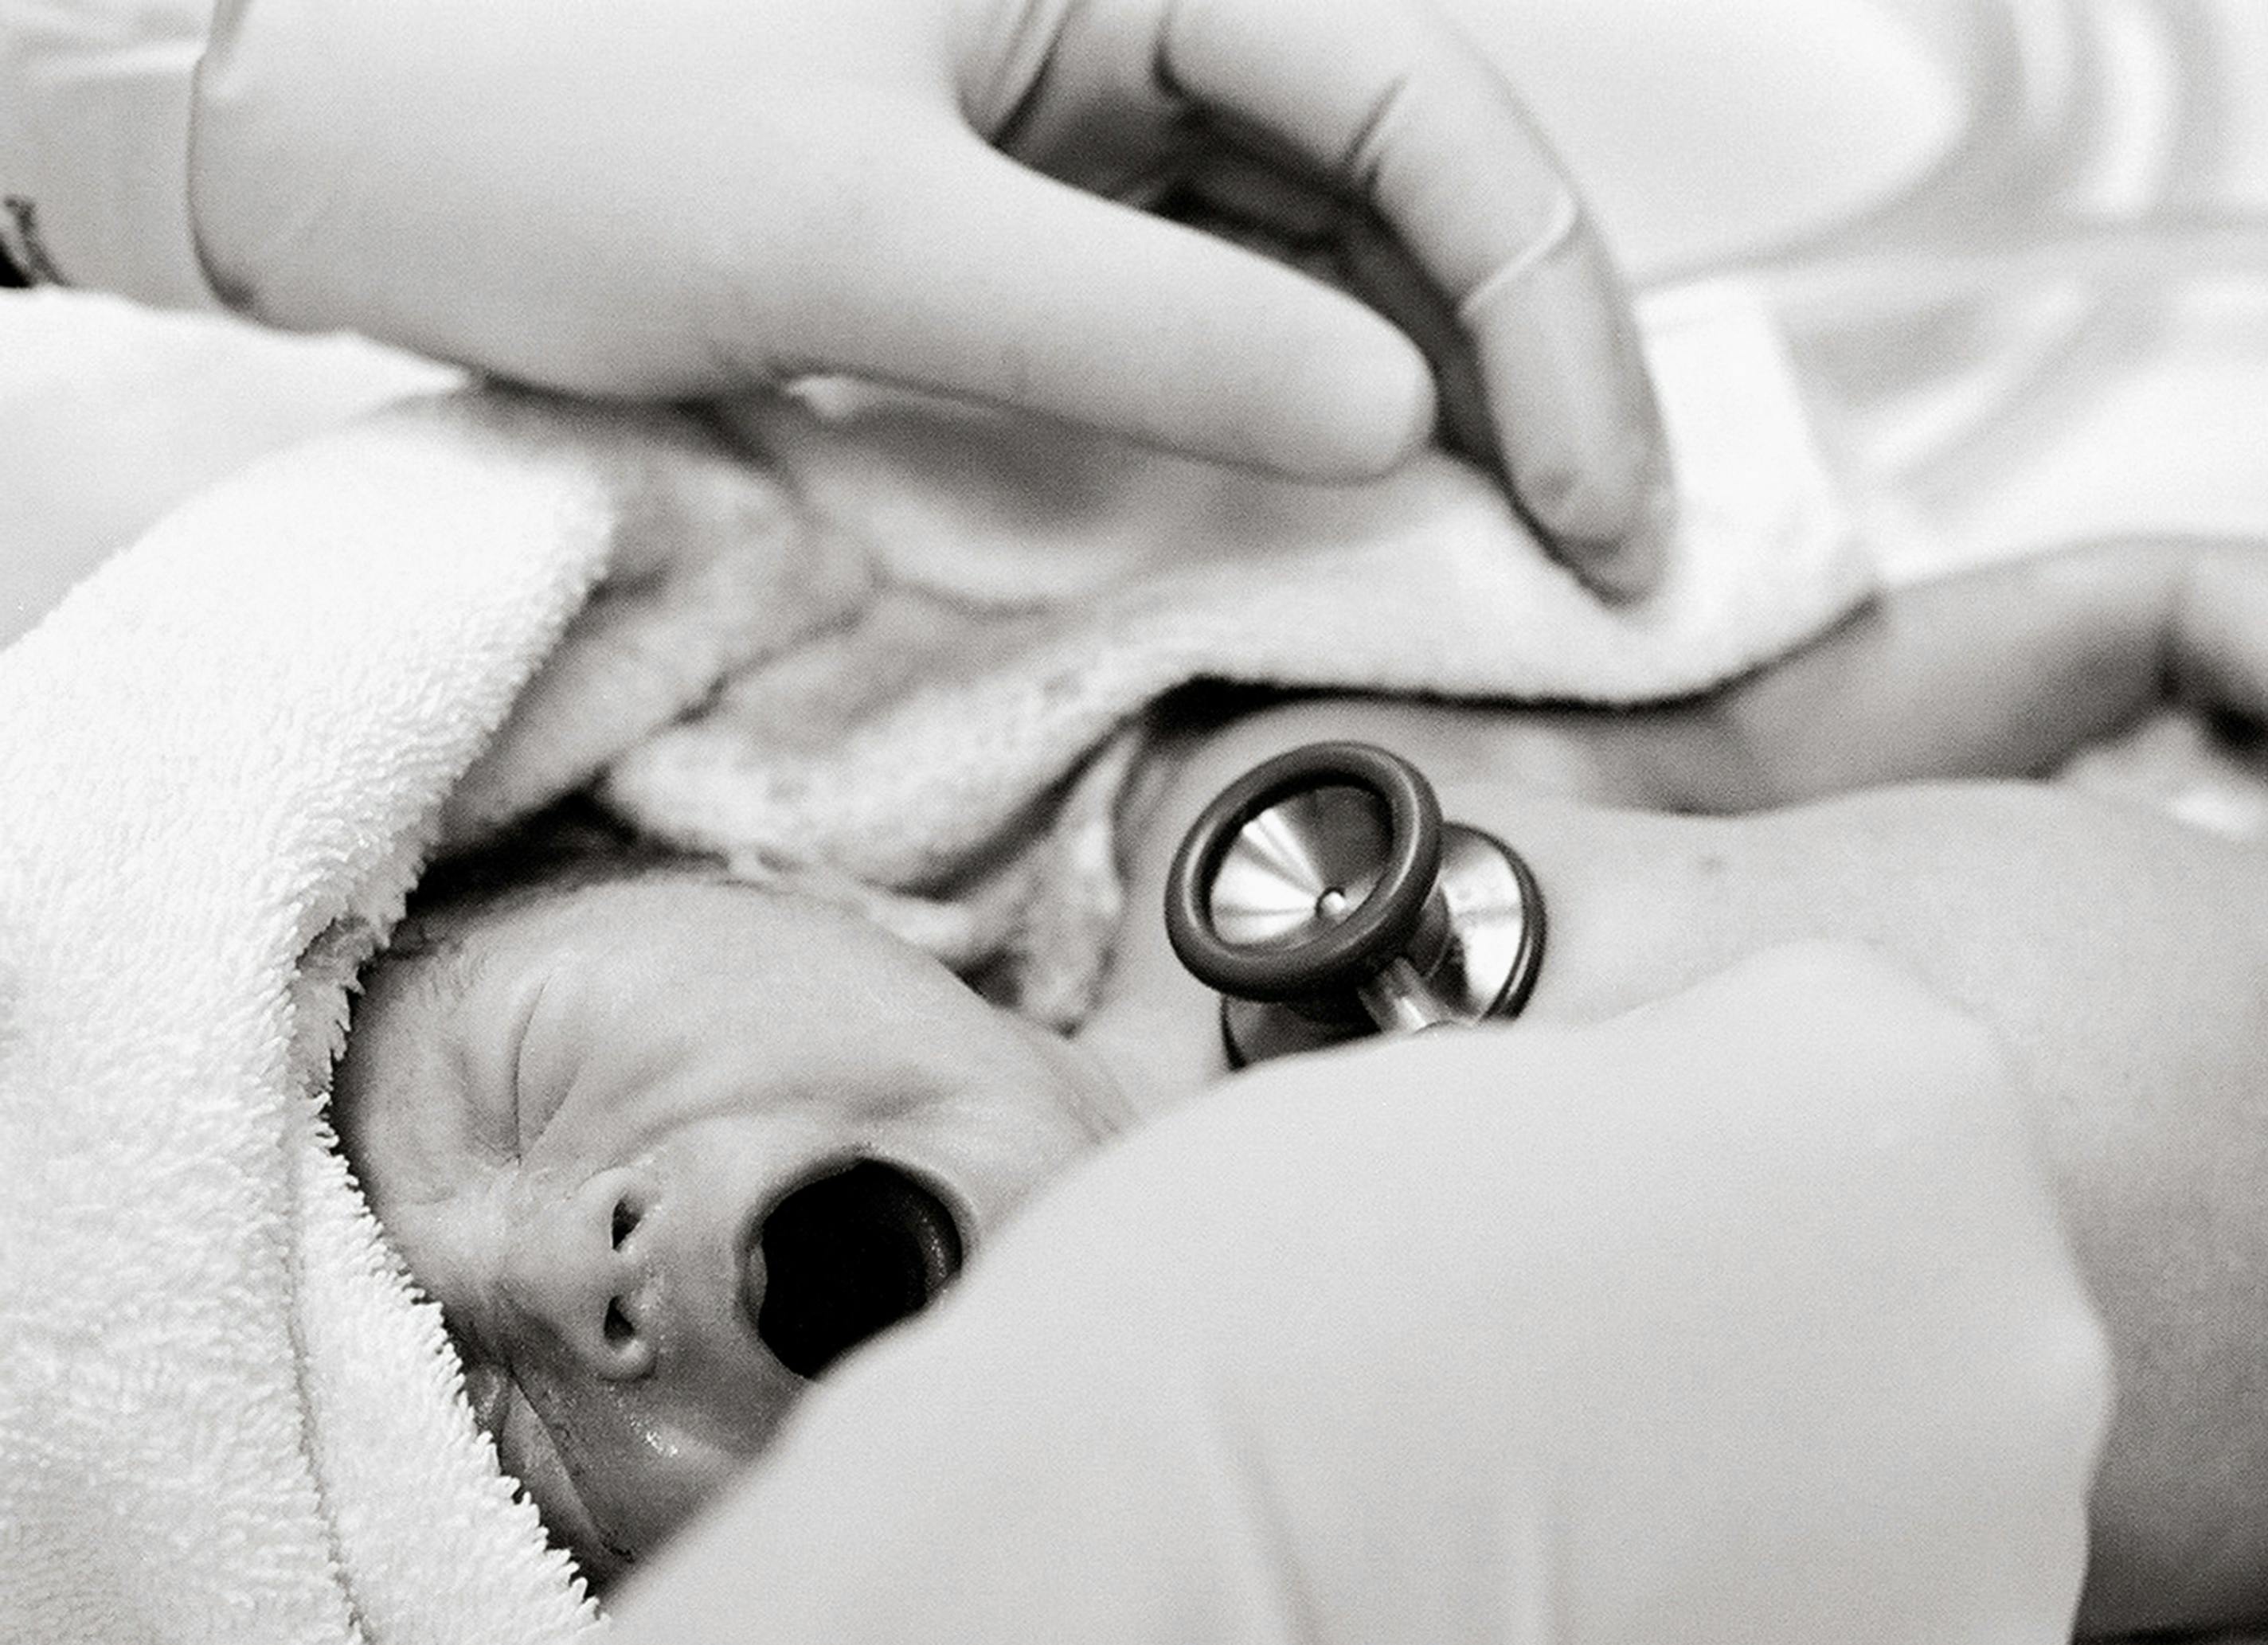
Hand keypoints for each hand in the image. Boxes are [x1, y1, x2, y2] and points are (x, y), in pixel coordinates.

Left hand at [187, 0, 1669, 594]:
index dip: (1550, 325)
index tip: (1601, 518)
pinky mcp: (1012, 175)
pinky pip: (1213, 277)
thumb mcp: (858, 242)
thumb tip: (1395, 427)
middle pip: (1416, 166)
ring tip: (1518, 553)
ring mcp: (1071, 79)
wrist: (282, 101)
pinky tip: (1358, 495)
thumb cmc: (516, 106)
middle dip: (1530, 368)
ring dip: (1436, 389)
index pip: (1429, 108)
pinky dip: (1301, 390)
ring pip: (1332, 228)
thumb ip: (1147, 331)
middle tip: (1604, 562)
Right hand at [439, 944, 2108, 1644]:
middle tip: (1556, 1434)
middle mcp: (2023, 1338)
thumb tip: (1680, 1230)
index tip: (1563, 1239)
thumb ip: (1657, 1128)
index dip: (1678, 1161)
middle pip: (1917, 1325)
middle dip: (1767, 1367)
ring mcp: (2003, 1597)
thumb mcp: (1472, 1091)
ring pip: (1909, 1549)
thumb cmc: (1242, 1338)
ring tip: (1543, 1608)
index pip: (1838, 1083)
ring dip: (1774, 1565)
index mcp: (1914, 1094)